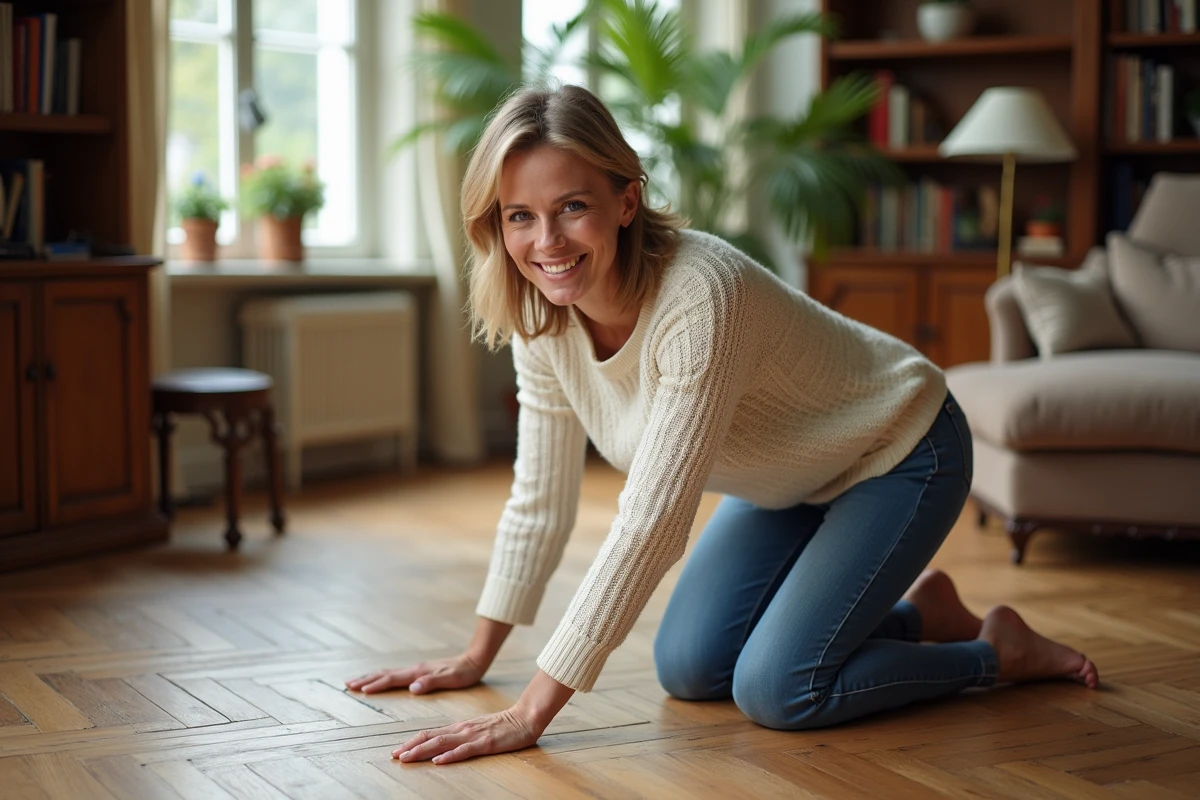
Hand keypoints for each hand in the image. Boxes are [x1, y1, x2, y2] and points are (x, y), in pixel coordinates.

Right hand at [345, 653, 485, 694]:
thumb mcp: (451, 679)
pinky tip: (382, 680)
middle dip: (366, 679)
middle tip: (348, 684)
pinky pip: (396, 674)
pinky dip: (384, 677)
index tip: (359, 689)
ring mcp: (416, 669)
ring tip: (357, 681)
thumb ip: (431, 682)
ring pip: (389, 673)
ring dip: (372, 677)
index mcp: (418, 673)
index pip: (392, 679)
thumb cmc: (464, 673)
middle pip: (385, 674)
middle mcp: (414, 669)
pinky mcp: (420, 671)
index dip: (375, 684)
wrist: (473, 660)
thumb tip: (412, 688)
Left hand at [392, 707, 541, 764]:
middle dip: (410, 746)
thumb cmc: (503, 725)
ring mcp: (473, 736)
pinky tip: (438, 761)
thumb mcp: (477, 729)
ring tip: (407, 758)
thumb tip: (442, 746)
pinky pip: (464, 751)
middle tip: (394, 756)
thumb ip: (460, 736)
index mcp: (459, 727)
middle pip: (430, 737)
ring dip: (422, 751)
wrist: (525, 717)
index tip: (397, 751)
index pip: (430, 733)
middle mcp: (462, 729)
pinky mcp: (485, 744)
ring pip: (442, 743)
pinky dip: (449, 756)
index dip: (412, 741)